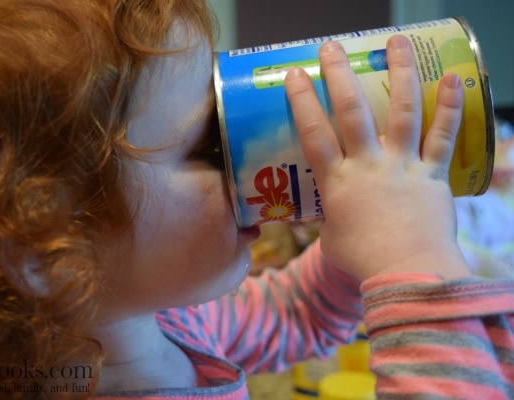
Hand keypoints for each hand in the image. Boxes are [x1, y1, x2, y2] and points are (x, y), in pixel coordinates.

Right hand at [285, 35, 470, 280]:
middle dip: (339, 76)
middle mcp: (368, 165)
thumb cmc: (363, 259)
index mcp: (337, 182)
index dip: (301, 101)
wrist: (408, 272)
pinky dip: (448, 106)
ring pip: (402, 112)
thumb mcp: (331, 238)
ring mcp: (402, 166)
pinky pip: (442, 136)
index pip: (314, 134)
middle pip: (352, 112)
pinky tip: (451, 78)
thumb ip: (330, 219)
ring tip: (396, 43)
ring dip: (400, 74)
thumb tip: (327, 215)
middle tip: (332, 47)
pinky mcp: (432, 174)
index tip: (295, 75)